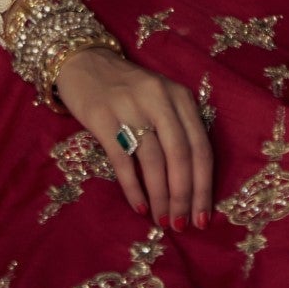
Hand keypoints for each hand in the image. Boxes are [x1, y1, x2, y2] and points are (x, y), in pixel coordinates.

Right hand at [54, 47, 213, 230]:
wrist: (84, 62)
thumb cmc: (128, 89)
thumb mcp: (161, 99)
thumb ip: (178, 130)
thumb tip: (191, 186)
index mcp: (180, 97)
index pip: (201, 147)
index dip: (204, 186)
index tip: (203, 217)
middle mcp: (159, 99)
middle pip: (180, 155)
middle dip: (184, 196)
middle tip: (181, 225)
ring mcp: (130, 107)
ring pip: (153, 161)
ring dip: (160, 197)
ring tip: (161, 220)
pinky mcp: (102, 117)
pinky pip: (123, 160)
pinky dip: (133, 188)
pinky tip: (138, 207)